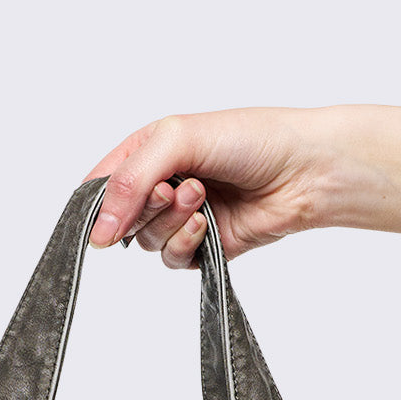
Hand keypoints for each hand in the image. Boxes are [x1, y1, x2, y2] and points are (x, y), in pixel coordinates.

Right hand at [82, 107, 345, 266]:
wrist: (303, 171)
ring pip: (147, 241)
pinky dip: (185, 243)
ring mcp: (181, 218)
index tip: (104, 217)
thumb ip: (130, 180)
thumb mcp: (177, 140)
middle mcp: (161, 186)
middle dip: (145, 207)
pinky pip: (172, 259)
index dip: (97, 204)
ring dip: (171, 221)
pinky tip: (207, 223)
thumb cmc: (250, 139)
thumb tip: (98, 232)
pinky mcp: (201, 246)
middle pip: (121, 218)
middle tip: (174, 187)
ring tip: (201, 196)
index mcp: (148, 152)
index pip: (100, 184)